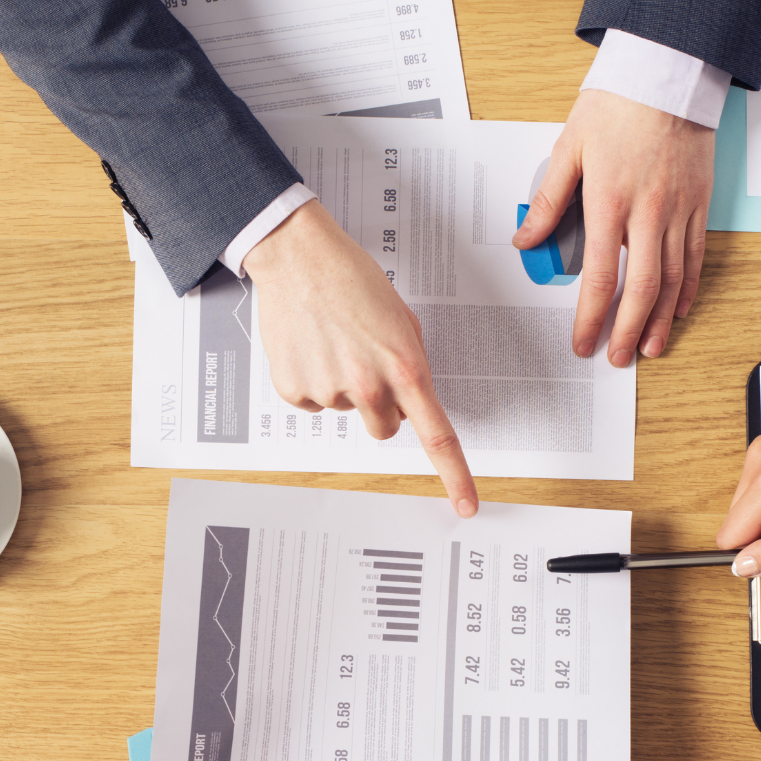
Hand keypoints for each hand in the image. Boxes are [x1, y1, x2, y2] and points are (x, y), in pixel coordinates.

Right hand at [245, 201, 477, 516]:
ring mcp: (329, 391)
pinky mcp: (294, 389)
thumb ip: (410, 364)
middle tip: (365, 362)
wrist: (298, 255)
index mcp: (404, 366)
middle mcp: (368, 385)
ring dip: (343, 386)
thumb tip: (408, 403)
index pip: (437, 436)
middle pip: (385, 427)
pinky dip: (311, 380)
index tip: (466, 505)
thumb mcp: (400, 318)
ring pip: (347, 410)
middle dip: (381, 404)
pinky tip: (309, 346)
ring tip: (333, 342)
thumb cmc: (351, 278)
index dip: (455, 475)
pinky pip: (312, 403)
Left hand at [512, 89, 715, 366]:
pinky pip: (696, 255)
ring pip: (673, 278)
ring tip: (648, 347)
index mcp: (611, 203)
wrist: (668, 73)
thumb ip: (549, 201)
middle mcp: (649, 213)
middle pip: (642, 288)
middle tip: (616, 358)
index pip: (601, 277)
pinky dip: (688, 287)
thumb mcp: (569, 149)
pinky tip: (678, 310)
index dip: (591, 318)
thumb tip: (526, 240)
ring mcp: (679, 210)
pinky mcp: (699, 202)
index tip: (583, 342)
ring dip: (659, 319)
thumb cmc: (617, 106)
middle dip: (627, 330)